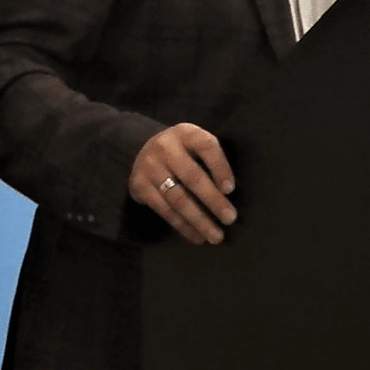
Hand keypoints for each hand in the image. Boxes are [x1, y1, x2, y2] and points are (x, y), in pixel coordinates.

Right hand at [128, 123, 236, 244]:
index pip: (206, 147)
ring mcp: (150, 167)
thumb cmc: (183, 150)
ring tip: (215, 236)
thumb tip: (227, 194)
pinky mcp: (139, 186)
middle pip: (192, 177)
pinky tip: (197, 236)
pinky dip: (183, 226)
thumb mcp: (196, 144)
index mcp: (186, 133)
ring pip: (177, 198)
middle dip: (213, 200)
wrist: (143, 148)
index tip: (230, 189)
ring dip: (199, 220)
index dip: (220, 167)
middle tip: (230, 218)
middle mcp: (166, 148)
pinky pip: (164, 210)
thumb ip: (211, 160)